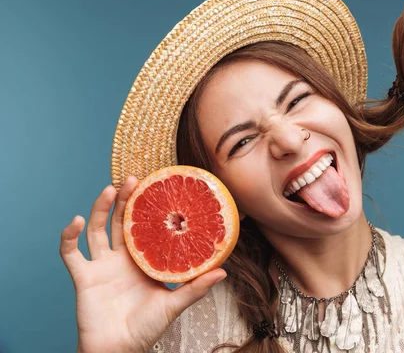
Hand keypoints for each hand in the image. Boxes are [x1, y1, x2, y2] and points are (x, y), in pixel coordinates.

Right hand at [60, 176, 226, 352]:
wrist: (119, 350)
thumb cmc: (146, 328)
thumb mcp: (174, 304)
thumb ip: (195, 287)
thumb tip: (223, 271)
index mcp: (143, 261)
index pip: (145, 227)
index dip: (148, 209)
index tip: (157, 187)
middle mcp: (121, 258)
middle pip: (121, 222)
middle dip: (125, 200)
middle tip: (133, 179)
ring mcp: (101, 266)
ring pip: (97, 230)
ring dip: (100, 209)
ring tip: (110, 190)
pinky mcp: (83, 277)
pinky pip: (70, 253)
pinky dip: (68, 236)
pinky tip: (76, 221)